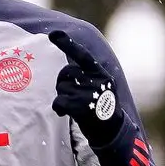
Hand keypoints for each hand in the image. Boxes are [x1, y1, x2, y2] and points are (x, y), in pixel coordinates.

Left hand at [48, 30, 123, 147]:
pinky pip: (58, 101)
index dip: (67, 44)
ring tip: (74, 106)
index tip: (53, 34)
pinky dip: (58, 107)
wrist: (111, 131)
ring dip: (62, 97)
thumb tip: (66, 71)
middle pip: (65, 73)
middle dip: (62, 82)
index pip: (82, 55)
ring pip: (61, 87)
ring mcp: (88, 93)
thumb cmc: (101, 108)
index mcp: (101, 73)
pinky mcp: (79, 107)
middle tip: (70, 94)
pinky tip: (64, 113)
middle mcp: (96, 80)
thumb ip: (88, 76)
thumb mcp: (101, 87)